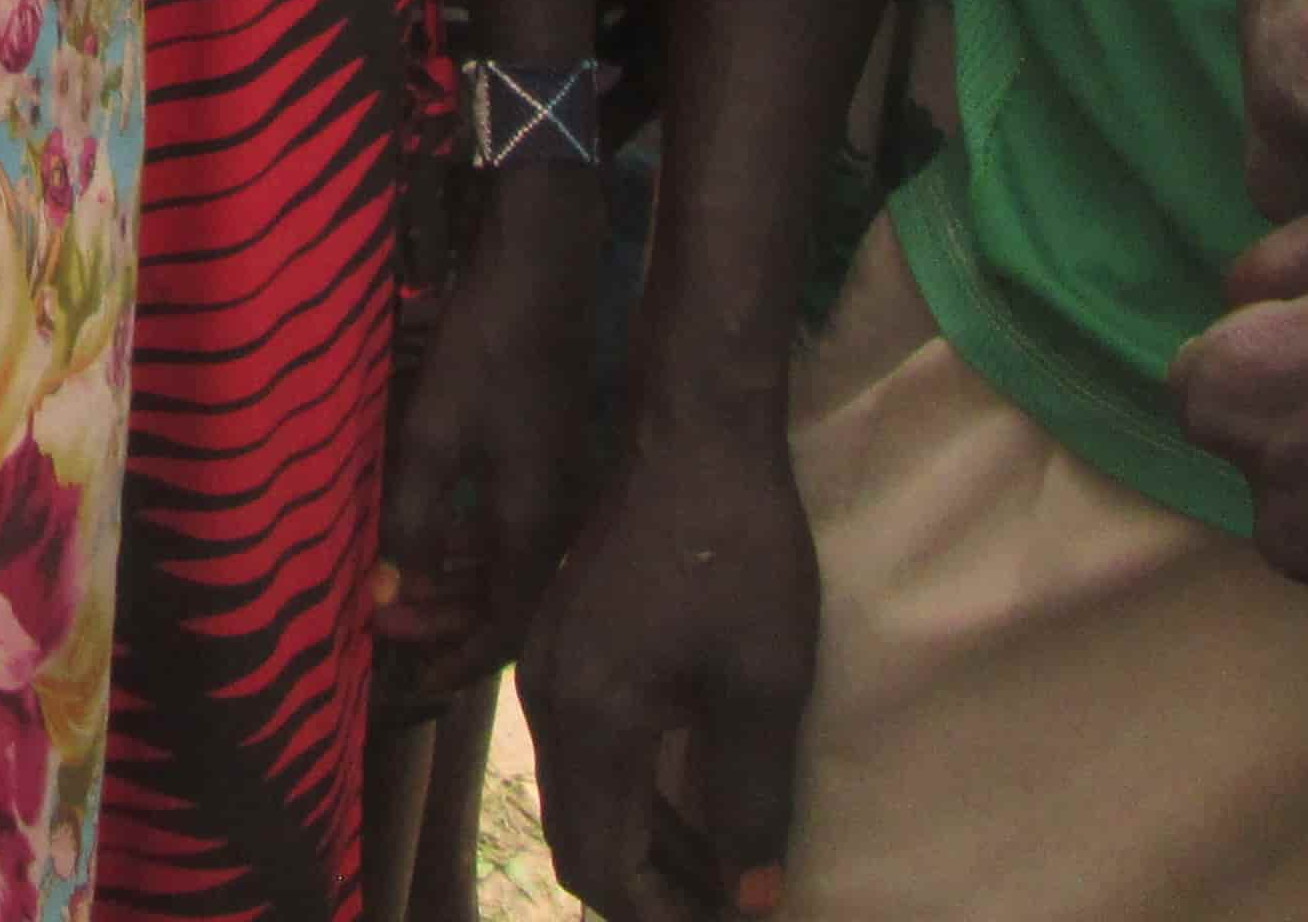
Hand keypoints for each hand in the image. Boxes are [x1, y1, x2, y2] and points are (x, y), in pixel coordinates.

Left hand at [372, 169, 599, 699]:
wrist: (543, 271)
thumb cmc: (486, 349)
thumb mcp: (434, 435)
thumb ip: (410, 520)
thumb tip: (385, 596)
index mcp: (534, 529)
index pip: (497, 633)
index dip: (445, 661)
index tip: (396, 675)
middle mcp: (557, 525)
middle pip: (503, 608)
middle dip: (441, 630)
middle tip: (381, 636)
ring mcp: (560, 493)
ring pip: (505, 571)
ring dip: (452, 591)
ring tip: (395, 597)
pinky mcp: (552, 463)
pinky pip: (511, 535)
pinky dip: (469, 552)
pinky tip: (431, 545)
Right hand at [515, 406, 816, 920]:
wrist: (692, 435)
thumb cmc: (738, 551)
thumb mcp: (765, 683)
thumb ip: (753, 800)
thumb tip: (753, 899)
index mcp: (591, 717)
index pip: (602, 866)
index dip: (663, 916)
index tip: (731, 920)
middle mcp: (546, 700)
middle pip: (577, 840)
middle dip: (650, 891)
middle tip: (729, 902)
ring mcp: (543, 668)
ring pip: (576, 795)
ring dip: (641, 843)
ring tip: (722, 867)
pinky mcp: (558, 642)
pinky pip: (579, 749)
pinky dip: (627, 790)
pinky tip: (689, 791)